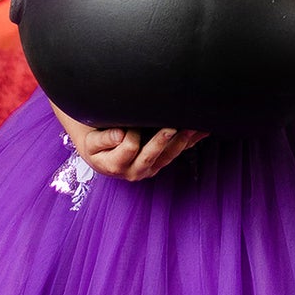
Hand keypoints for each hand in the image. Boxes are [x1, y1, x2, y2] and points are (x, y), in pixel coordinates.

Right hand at [60, 114, 206, 181]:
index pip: (128, 147)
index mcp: (115, 166)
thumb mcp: (91, 143)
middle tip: (171, 128)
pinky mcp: (160, 162)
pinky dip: (190, 141)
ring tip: (193, 127)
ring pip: (168, 156)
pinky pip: (176, 153)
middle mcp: (135, 171)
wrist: (98, 154)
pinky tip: (203, 131)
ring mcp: (150, 168)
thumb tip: (121, 135)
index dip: (130, 134)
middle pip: (152, 156)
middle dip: (162, 141)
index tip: (129, 124)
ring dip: (182, 141)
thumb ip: (104, 140)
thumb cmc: (94, 145)